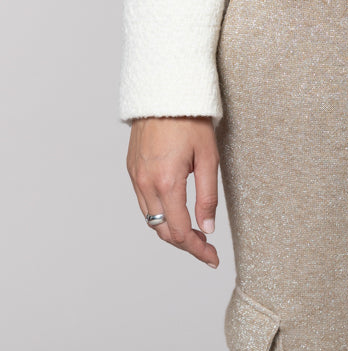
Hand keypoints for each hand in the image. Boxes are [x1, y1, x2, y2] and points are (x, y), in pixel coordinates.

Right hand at [126, 117, 220, 267]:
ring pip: (151, 219)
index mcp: (167, 181)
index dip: (198, 249)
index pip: (181, 231)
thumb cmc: (191, 120)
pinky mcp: (132, 169)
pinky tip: (177, 212)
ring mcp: (136, 176)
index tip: (213, 258)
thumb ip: (207, 196)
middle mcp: (146, 183)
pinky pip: (144, 202)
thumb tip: (208, 227)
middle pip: (163, 230)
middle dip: (186, 244)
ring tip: (195, 234)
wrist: (163, 92)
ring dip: (172, 231)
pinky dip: (160, 214)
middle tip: (207, 250)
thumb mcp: (209, 157)